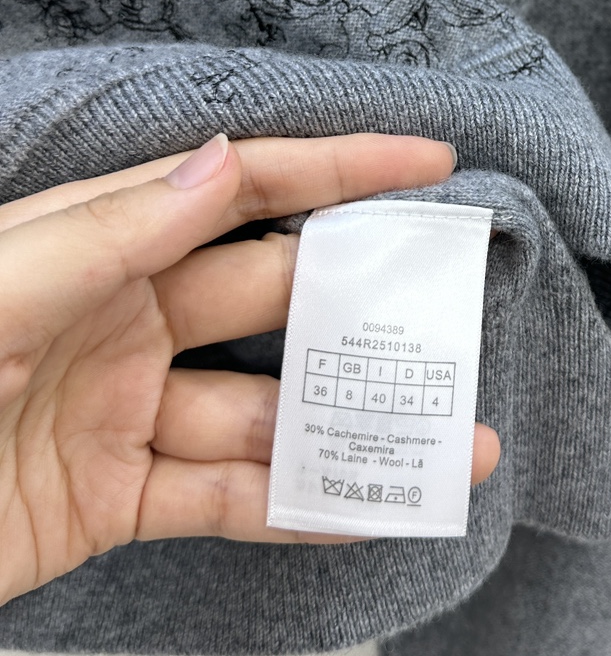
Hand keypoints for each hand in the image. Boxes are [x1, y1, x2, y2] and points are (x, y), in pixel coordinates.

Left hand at [0, 133, 499, 606]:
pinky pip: (224, 499)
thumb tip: (220, 164)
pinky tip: (365, 506)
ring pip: (265, 412)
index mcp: (97, 246)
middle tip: (457, 314)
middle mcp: (125, 317)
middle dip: (367, 306)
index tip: (428, 159)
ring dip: (353, 427)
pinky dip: (297, 507)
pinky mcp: (113, 497)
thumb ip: (104, 234)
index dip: (337, 168)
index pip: (241, 189)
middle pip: (274, 301)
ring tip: (451, 443)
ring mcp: (125, 409)